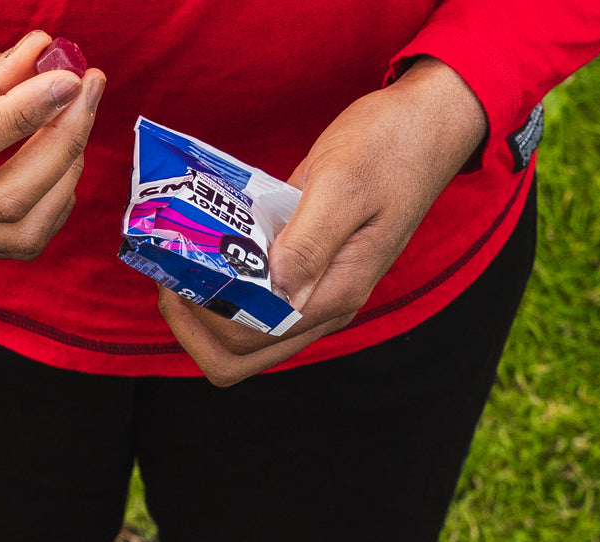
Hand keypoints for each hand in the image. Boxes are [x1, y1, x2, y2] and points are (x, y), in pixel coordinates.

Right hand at [0, 3, 105, 258]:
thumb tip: (46, 63)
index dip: (26, 113)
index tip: (68, 78)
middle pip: (1, 201)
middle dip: (60, 146)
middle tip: (84, 89)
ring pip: (16, 233)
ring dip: (62, 180)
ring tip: (74, 119)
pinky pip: (12, 239)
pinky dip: (49, 203)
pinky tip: (59, 154)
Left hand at [159, 57, 485, 385]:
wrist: (428, 126)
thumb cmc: (389, 147)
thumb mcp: (342, 184)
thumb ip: (308, 241)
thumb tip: (274, 288)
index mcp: (334, 294)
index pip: (249, 340)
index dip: (203, 320)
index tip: (179, 274)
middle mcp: (325, 307)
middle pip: (242, 356)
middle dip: (195, 327)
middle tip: (171, 279)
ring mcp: (318, 292)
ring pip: (247, 338)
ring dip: (206, 314)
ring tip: (183, 267)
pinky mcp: (311, 271)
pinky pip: (259, 304)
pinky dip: (227, 291)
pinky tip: (210, 253)